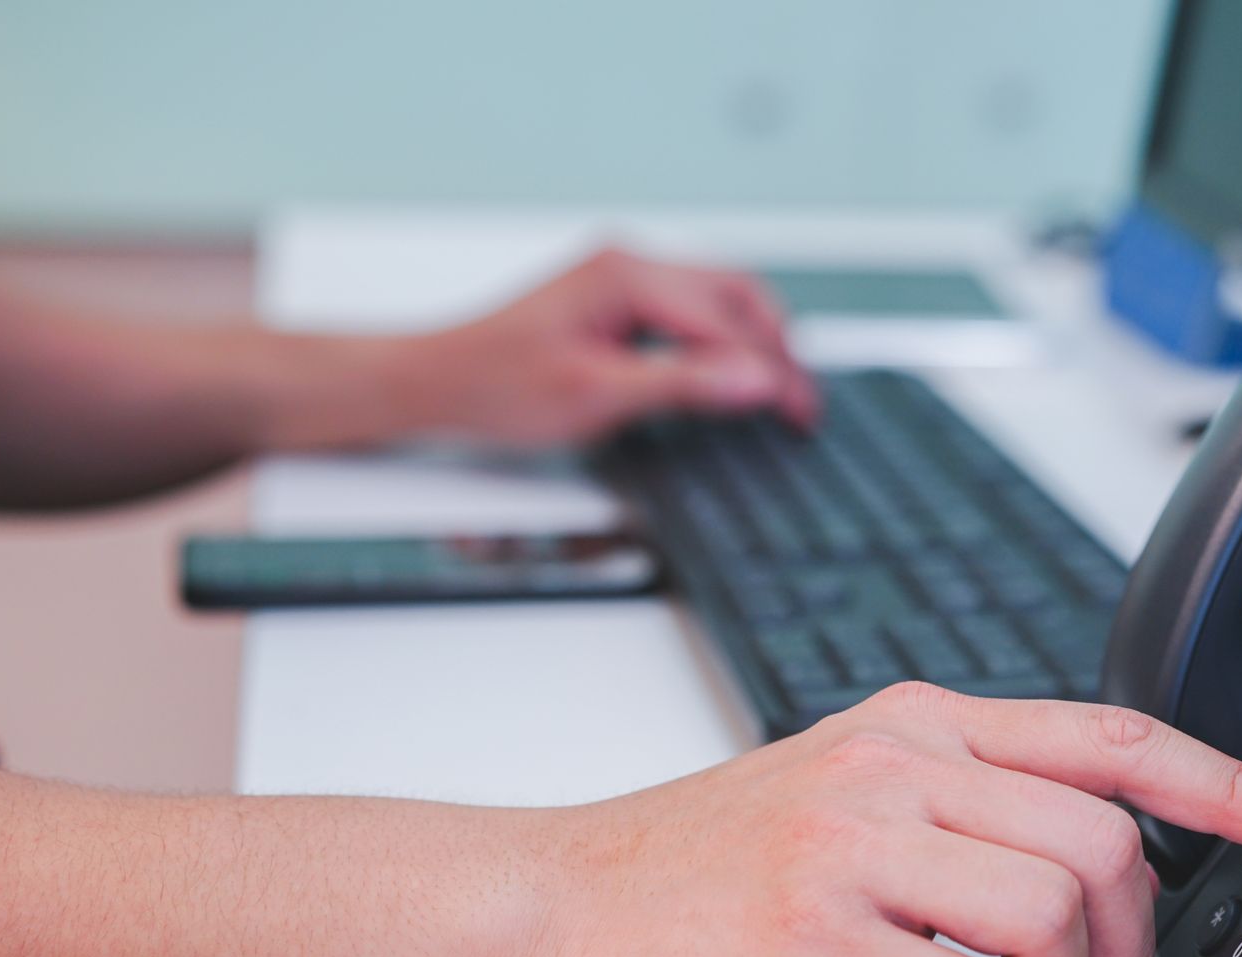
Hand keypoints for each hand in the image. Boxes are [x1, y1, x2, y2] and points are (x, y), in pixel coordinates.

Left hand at [417, 248, 815, 445]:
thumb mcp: (596, 396)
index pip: (726, 321)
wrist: (439, 382)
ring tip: (780, 391)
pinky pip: (693, 309)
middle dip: (777, 348)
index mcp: (625, 274)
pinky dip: (724, 340)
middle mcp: (629, 261)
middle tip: (802, 403)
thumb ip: (682, 384)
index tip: (800, 410)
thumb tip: (752, 381)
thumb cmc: (497, 386)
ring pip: (720, 298)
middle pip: (736, 294)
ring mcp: (624, 275)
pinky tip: (735, 374)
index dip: (772, 370)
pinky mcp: (619, 297)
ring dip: (755, 341)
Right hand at [531, 683, 1241, 956]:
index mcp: (919, 723)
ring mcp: (854, 846)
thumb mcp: (852, 783)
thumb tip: (1101, 864)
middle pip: (1106, 845)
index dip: (1226, 785)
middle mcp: (897, 767)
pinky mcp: (817, 936)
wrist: (575, 898)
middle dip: (1125, 941)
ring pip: (1053, 920)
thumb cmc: (717, 858)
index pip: (1110, 736)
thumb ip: (970, 798)